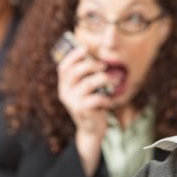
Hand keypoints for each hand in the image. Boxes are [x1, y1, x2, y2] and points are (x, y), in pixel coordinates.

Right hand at [57, 45, 112, 175]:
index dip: (73, 56)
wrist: (92, 128)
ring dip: (103, 79)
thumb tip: (95, 51)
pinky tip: (109, 101)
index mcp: (64, 85)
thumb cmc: (92, 102)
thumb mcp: (87, 87)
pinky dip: (106, 98)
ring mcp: (72, 102)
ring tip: (112, 82)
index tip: (85, 47)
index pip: (63, 67)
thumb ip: (88, 73)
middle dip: (91, 65)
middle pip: (75, 72)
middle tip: (104, 66)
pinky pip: (96, 98)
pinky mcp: (82, 111)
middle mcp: (65, 93)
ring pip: (88, 83)